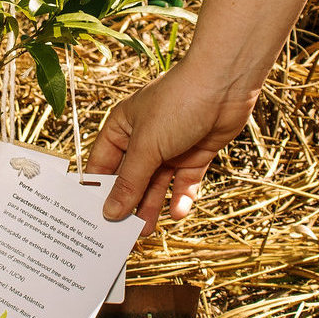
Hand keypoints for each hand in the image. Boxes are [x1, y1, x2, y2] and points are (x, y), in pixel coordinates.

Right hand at [85, 63, 255, 233]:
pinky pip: (184, 182)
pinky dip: (181, 197)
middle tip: (122, 232)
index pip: (103, 164)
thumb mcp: (147, 147)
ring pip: (157, 184)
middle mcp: (144, 139)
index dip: (97, 190)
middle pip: (131, 179)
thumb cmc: (178, 102)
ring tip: (146, 230)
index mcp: (122, 128)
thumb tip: (110, 211)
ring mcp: (170, 148)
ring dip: (152, 206)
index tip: (93, 218)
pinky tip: (177, 212)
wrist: (225, 85)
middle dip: (128, 204)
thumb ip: (129, 182)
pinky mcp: (195, 155)